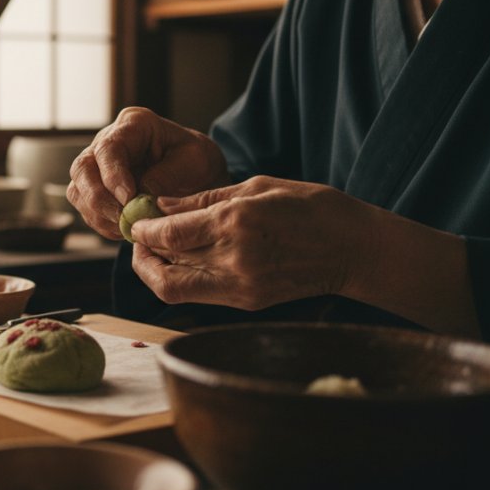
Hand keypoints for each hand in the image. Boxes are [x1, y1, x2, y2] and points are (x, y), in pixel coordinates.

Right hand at [67, 107, 228, 239]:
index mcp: (133, 124)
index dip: (113, 176)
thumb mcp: (195, 161)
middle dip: (99, 199)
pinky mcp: (94, 189)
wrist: (196, 175)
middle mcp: (107, 142)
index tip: (128, 199)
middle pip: (83, 169)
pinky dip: (102, 223)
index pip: (109, 148)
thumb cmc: (196, 161)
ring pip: (78, 190)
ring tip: (127, 227)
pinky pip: (85, 208)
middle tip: (123, 219)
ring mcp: (97, 165)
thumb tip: (139, 198)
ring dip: (99, 215)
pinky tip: (124, 229)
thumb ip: (168, 175)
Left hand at [128, 175, 384, 310]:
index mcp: (235, 222)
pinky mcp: (247, 302)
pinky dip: (182, 279)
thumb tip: (161, 206)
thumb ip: (203, 199)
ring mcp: (240, 285)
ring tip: (157, 251)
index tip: (136, 221)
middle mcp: (233, 258)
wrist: (354, 249)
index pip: (169, 234)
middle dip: (143, 252)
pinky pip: (199, 294)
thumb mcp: (255, 187)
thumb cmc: (309, 207)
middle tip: (140, 238)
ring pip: (174, 289)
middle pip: (164, 267)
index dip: (144, 230)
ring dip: (156, 271)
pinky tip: (185, 261)